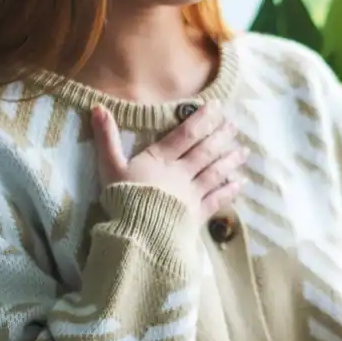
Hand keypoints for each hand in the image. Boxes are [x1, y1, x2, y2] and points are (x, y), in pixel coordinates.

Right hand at [92, 101, 246, 219]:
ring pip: (215, 172)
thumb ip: (106, 138)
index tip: (218, 107)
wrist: (140, 233)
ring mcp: (192, 193)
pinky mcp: (197, 214)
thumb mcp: (109, 167)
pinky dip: (229, 191)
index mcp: (161, 159)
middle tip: (235, 125)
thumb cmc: (123, 199)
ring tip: (244, 151)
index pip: (185, 134)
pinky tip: (240, 183)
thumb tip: (97, 108)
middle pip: (205, 151)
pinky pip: (217, 199)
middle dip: (221, 136)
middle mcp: (181, 172)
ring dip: (230, 161)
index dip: (202, 119)